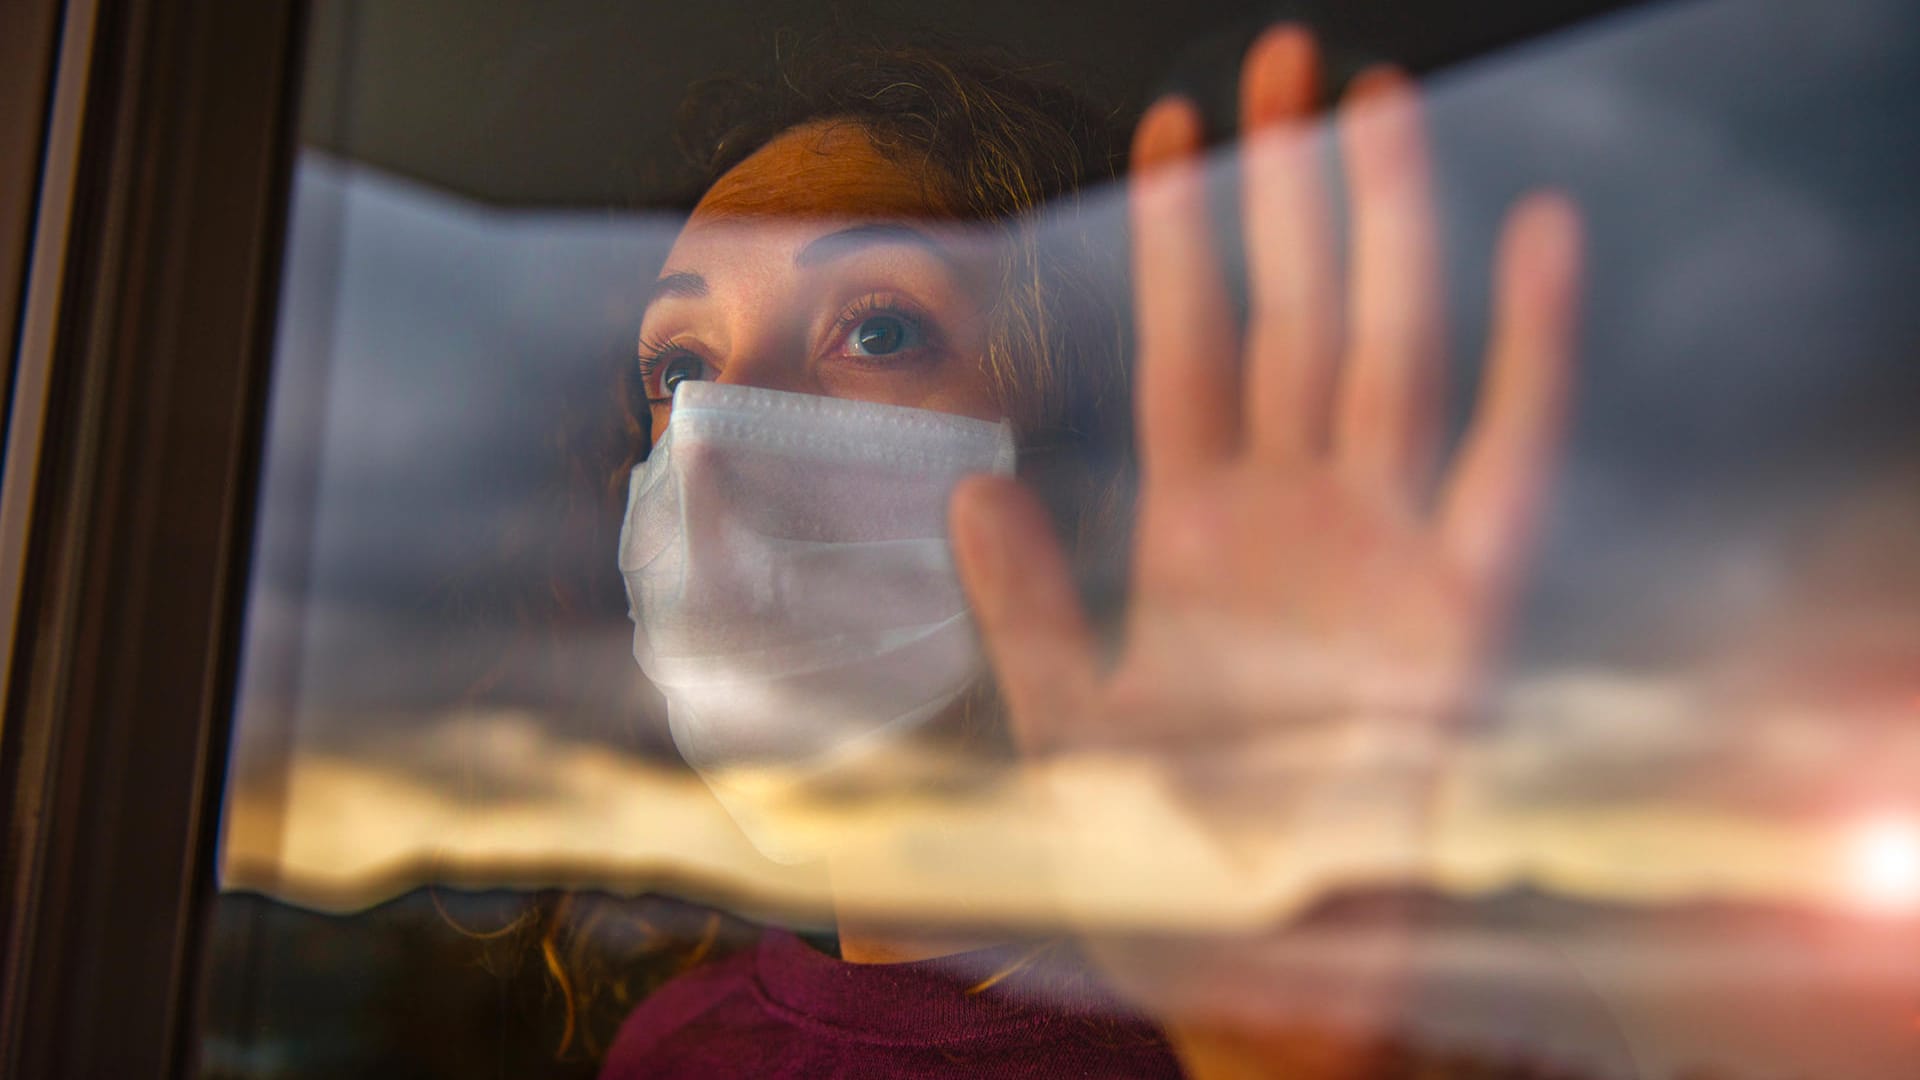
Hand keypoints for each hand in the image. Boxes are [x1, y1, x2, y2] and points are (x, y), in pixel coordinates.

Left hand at [949, 22, 1583, 1070]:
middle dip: (1287, 191)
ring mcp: (1386, 544)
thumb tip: (966, 488)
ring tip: (1377, 104)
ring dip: (1388, 231)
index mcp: (1197, 528)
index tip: (1171, 123)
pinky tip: (1537, 239)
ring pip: (1389, 351)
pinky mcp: (1471, 598)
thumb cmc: (1161, 854)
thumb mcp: (1064, 728)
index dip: (1183, 237)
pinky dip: (1529, 350)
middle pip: (1293, 318)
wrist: (1263, 957)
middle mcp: (1294, 513)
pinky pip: (1509, 450)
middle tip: (1285, 57)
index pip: (1191, 348)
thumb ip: (1025, 608)